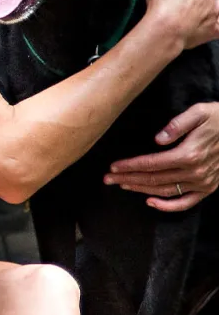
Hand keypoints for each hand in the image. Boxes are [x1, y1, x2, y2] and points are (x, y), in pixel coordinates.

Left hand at [104, 102, 218, 210]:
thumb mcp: (199, 112)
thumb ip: (177, 124)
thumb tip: (158, 139)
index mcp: (188, 154)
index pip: (151, 163)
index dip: (130, 166)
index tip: (113, 167)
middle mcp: (194, 172)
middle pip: (154, 178)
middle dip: (128, 179)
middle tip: (108, 179)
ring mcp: (202, 182)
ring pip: (165, 191)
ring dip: (141, 189)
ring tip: (123, 185)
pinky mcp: (208, 188)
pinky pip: (186, 202)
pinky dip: (168, 206)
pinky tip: (151, 202)